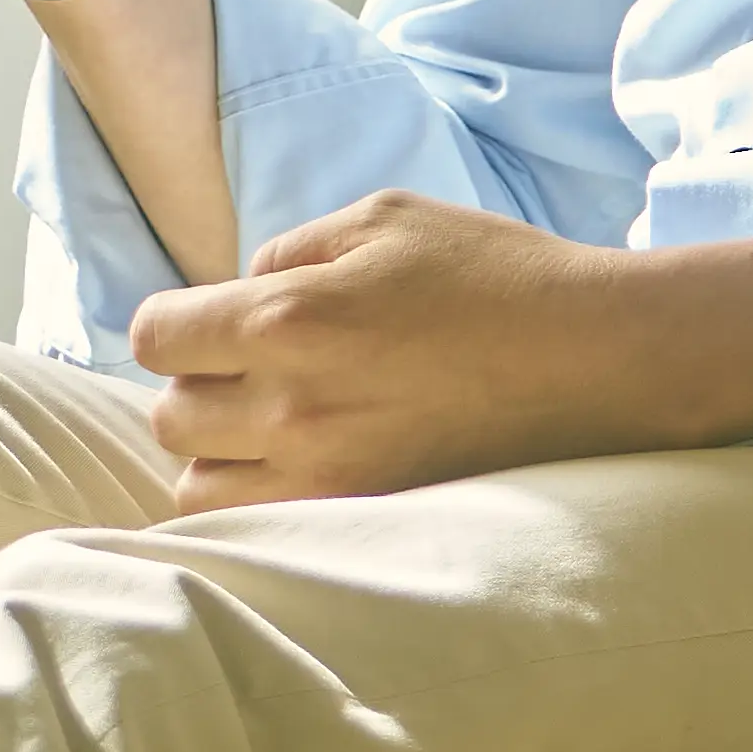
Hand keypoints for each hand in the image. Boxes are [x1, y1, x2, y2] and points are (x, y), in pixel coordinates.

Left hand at [124, 188, 695, 510]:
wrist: (596, 360)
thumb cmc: (497, 276)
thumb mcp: (387, 218)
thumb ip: (293, 249)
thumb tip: (240, 287)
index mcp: (288, 317)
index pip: (156, 337)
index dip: (173, 326)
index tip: (204, 327)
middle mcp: (292, 405)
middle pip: (169, 418)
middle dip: (197, 390)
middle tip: (250, 376)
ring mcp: (326, 476)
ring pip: (198, 489)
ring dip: (219, 459)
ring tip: (272, 432)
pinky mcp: (362, 522)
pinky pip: (257, 532)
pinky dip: (258, 506)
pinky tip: (298, 475)